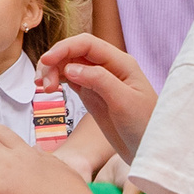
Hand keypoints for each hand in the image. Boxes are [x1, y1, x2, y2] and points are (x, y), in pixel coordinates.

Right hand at [35, 35, 157, 164]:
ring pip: (69, 65)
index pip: (87, 44)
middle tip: (44, 84)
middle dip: (55, 62)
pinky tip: (49, 88)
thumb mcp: (124, 102)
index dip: (64, 48)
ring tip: (45, 88)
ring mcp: (98, 80)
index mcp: (121, 63)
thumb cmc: (145, 125)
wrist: (149, 149)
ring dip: (53, 71)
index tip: (46, 61)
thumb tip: (71, 68)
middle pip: (74, 52)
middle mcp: (108, 67)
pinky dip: (57, 80)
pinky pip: (70, 79)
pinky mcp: (91, 94)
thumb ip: (100, 81)